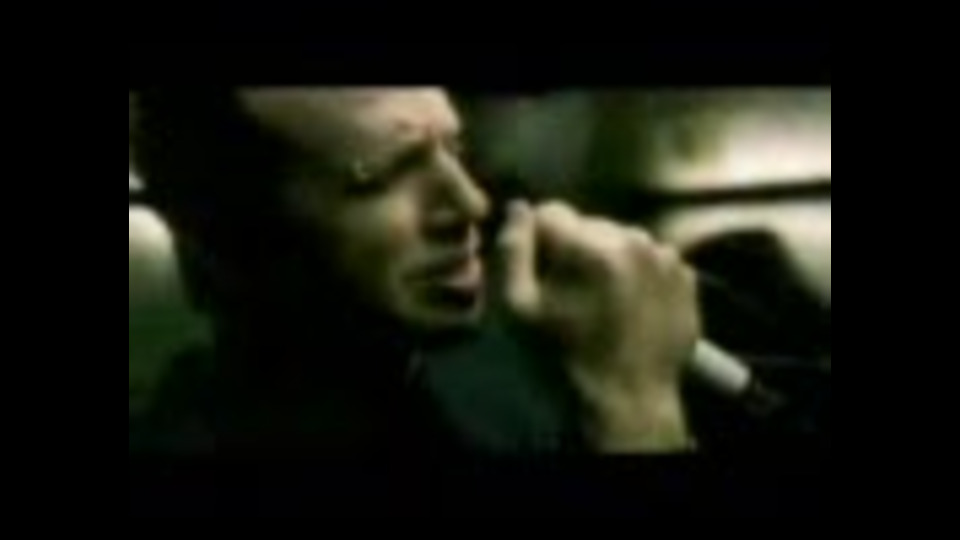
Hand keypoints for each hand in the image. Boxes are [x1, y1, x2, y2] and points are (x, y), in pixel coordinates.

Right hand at [497, 200, 700, 451]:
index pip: (551, 211)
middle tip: (572, 291)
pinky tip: (630, 306)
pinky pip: (650, 258)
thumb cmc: (566, 356)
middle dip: (576, 248)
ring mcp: (665, 257)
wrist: (630, 399)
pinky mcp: (685, 276)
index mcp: (590, 246)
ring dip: (609, 259)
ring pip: (621, 238)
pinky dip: (638, 274)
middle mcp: (633, 239)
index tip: (540, 271)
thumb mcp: (520, 309)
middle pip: (589, 223)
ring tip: (604, 300)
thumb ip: (513, 252)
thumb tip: (518, 209)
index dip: (538, 239)